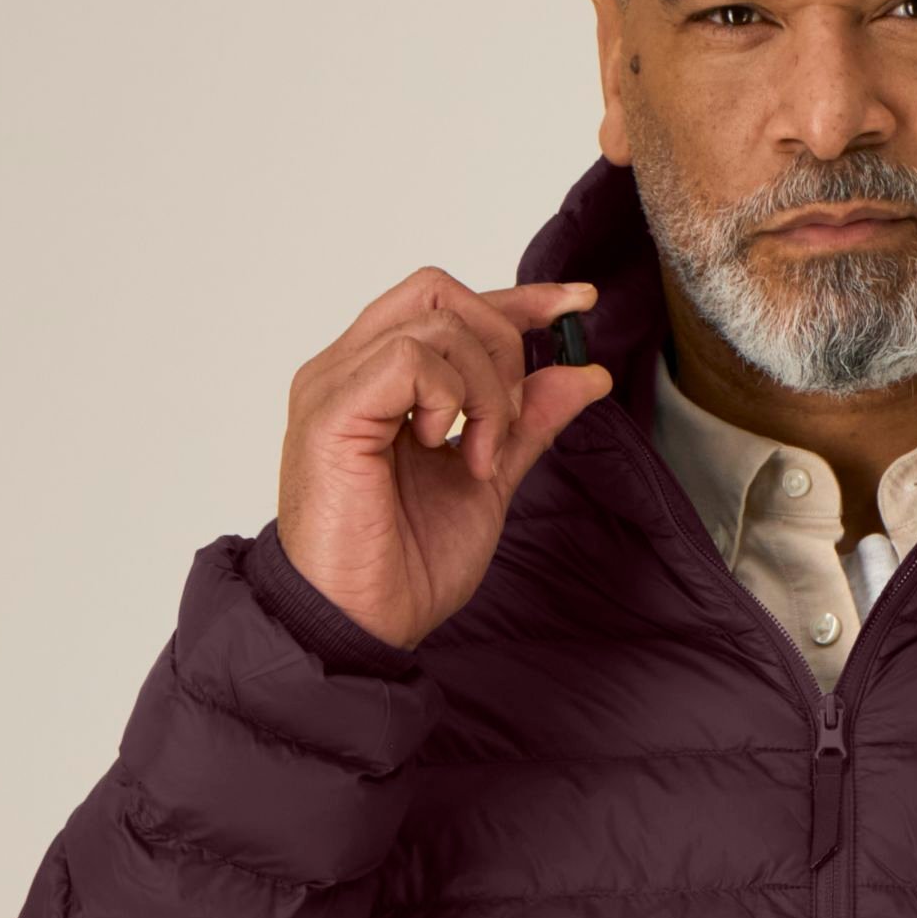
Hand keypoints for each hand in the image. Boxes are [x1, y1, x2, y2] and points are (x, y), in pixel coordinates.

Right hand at [275, 266, 610, 651]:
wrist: (362, 625)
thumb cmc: (405, 565)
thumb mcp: (489, 479)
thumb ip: (527, 422)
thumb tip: (586, 372)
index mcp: (374, 379)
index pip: (444, 303)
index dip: (516, 298)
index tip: (577, 303)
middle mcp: (346, 369)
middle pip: (439, 292)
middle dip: (502, 346)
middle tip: (508, 425)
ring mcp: (333, 385)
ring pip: (435, 321)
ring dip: (484, 388)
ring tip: (479, 456)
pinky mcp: (330, 411)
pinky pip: (409, 358)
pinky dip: (449, 397)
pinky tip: (444, 449)